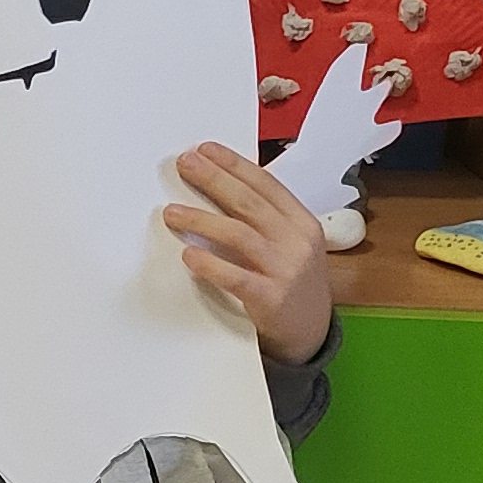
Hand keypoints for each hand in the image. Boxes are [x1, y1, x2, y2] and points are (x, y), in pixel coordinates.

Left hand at [167, 141, 333, 364]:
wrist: (311, 333)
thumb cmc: (292, 282)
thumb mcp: (290, 243)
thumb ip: (264, 218)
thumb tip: (220, 184)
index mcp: (302, 222)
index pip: (266, 184)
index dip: (234, 164)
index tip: (205, 149)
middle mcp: (297, 241)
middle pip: (249, 203)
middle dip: (214, 180)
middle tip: (184, 165)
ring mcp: (286, 270)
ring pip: (240, 234)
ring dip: (202, 219)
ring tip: (171, 211)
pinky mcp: (271, 298)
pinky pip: (236, 277)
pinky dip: (211, 264)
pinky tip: (189, 254)